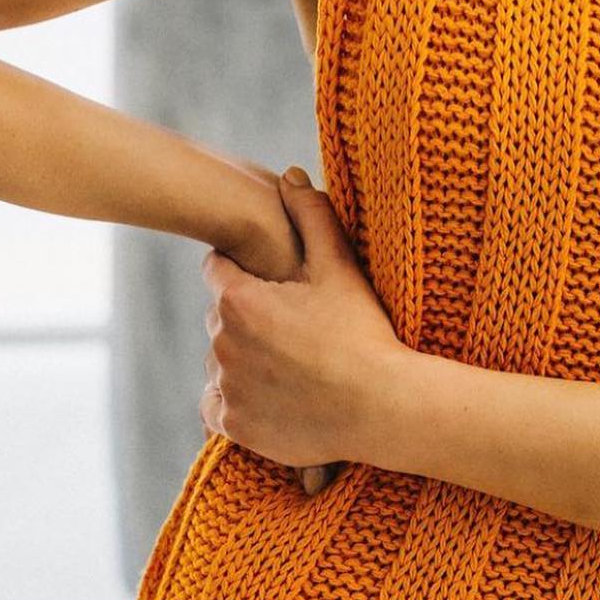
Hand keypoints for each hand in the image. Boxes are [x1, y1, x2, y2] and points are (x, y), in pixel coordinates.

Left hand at [203, 174, 332, 491]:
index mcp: (239, 300)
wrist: (380, 408)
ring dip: (243, 357)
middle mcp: (221, 343)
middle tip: (296, 325)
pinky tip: (274, 393)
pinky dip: (238, 399)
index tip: (278, 282)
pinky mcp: (233, 425)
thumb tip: (289, 174)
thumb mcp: (339, 266)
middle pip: (221, 315)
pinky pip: (218, 404)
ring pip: (221, 361)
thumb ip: (310, 214)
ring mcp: (225, 388)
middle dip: (248, 314)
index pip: (218, 267)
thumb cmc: (361, 332)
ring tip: (292, 362)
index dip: (248, 269)